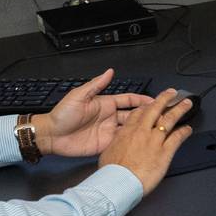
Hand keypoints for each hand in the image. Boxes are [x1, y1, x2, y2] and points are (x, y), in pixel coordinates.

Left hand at [37, 69, 154, 158]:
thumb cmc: (62, 114)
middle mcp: (109, 117)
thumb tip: (109, 72)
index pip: (128, 100)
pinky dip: (132, 142)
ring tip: (157, 128)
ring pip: (131, 129)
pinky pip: (122, 142)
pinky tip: (143, 142)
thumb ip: (96, 85)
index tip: (156, 99)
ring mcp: (109, 131)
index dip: (142, 99)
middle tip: (163, 114)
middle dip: (148, 114)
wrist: (52, 136)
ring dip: (142, 128)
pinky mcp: (106, 144)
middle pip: (133, 115)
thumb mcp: (79, 96)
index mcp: (105, 103)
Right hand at [98, 89, 194, 193]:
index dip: (147, 106)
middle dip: (165, 99)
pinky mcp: (164, 152)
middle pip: (155, 110)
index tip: (152, 103)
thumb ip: (116, 144)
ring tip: (186, 104)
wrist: (119, 183)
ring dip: (179, 110)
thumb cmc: (112, 172)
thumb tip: (116, 145)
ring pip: (169, 120)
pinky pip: (177, 138)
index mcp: (127, 131)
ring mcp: (154, 140)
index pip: (139, 113)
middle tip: (172, 93)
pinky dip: (184, 132)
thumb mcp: (108, 152)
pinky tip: (188, 129)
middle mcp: (142, 132)